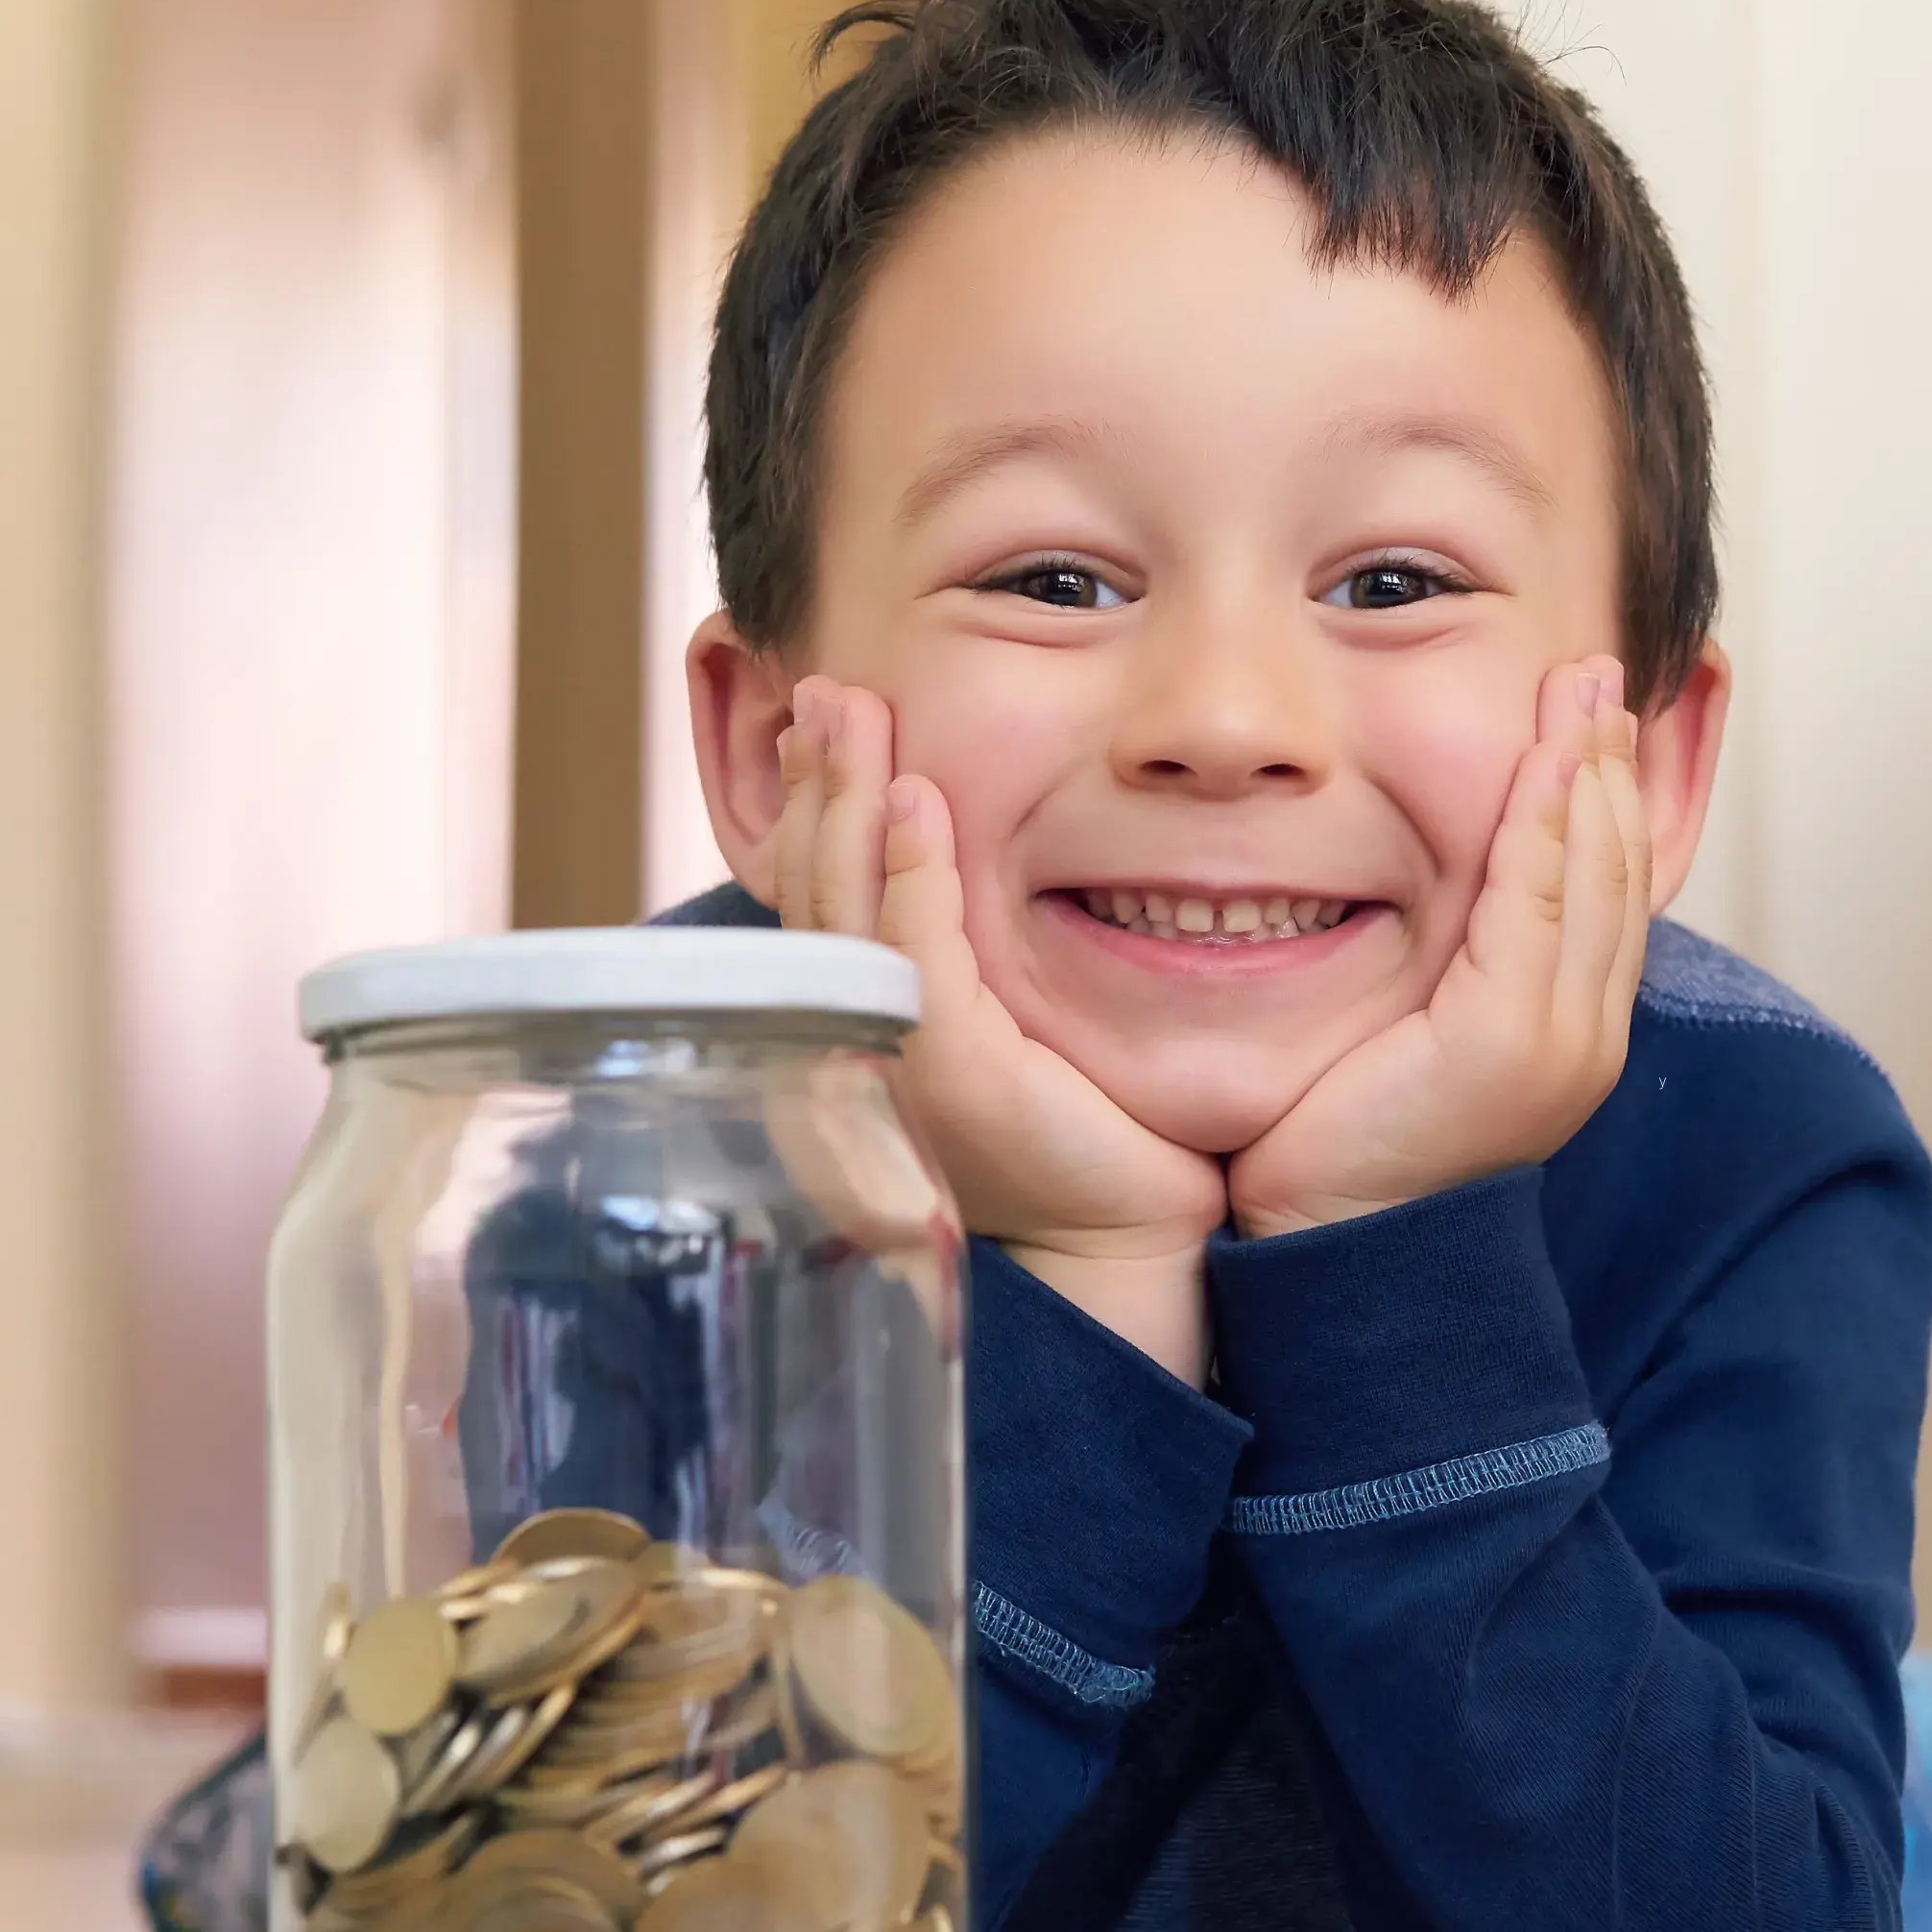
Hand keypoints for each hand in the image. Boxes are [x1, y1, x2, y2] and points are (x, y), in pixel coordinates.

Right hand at [759, 676, 1224, 1373]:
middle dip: (814, 782)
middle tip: (822, 686)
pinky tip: (919, 798)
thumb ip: (966, 956)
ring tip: (851, 709)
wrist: (1124, 1245)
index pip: (812, 909)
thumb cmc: (1085, 1139)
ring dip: (847, 798)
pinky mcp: (948, 1076)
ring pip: (840, 908)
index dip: (811, 814)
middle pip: (807, 894)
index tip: (822, 725)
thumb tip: (953, 854)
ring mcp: (884, 1068)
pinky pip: (912, 951)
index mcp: (850, 1042)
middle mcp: (842, 1057)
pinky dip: (911, 867)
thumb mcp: (1005, 1029)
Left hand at [1230, 659, 1649, 1237]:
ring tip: (1584, 687)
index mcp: (1567, 1033)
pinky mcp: (1508, 1043)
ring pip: (1595, 874)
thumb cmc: (1345, 1150)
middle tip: (1601, 671)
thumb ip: (1442, 968)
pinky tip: (1545, 757)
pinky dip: (1546, 821)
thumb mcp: (1412, 1036)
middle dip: (1612, 763)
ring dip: (1588, 770)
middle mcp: (1584, 1035)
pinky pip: (1540, 904)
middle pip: (1623, 869)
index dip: (1606, 795)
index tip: (1595, 714)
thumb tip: (1433, 897)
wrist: (1330, 1257)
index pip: (1610, 890)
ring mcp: (1559, 1041)